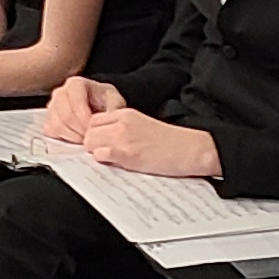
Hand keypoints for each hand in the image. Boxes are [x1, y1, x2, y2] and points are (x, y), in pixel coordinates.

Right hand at [40, 75, 122, 143]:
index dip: (86, 120)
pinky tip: (77, 138)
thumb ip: (114, 108)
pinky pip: (52, 131)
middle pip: (66, 116)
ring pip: (58, 125)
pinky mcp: (48, 119)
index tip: (96, 129)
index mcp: (75, 84)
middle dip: (80, 130)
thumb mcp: (115, 101)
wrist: (98, 106)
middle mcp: (60, 92)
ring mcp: (52, 106)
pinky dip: (64, 138)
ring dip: (73, 136)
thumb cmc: (106, 102)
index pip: (76, 104)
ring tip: (87, 139)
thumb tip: (108, 119)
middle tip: (92, 138)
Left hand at [77, 108, 220, 177]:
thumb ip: (123, 128)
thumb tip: (103, 141)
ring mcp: (123, 137)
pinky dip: (104, 161)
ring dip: (97, 153)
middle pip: (88, 132)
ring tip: (114, 160)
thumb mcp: (143, 126)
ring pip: (90, 143)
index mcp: (126, 114)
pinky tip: (118, 164)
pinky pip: (100, 155)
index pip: (94, 121)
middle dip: (93, 144)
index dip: (96, 134)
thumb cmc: (171, 142)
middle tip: (107, 154)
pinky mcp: (127, 154)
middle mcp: (122, 123)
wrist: (190, 149)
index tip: (104, 144)